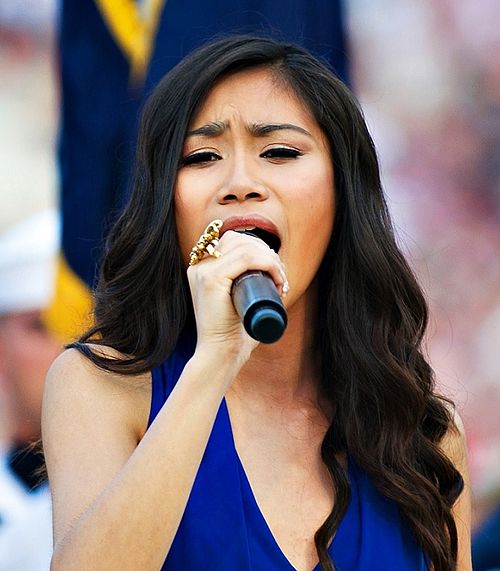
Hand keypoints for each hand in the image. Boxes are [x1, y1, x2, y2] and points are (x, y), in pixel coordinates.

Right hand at [186, 230, 286, 364]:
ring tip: (281, 280)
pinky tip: (277, 278)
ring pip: (244, 247)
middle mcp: (199, 266)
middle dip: (266, 252)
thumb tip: (271, 277)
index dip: (259, 248)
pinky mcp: (210, 279)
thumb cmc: (234, 333)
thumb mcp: (237, 302)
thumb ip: (244, 288)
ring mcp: (202, 271)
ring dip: (270, 259)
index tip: (276, 270)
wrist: (220, 354)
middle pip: (238, 239)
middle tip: (281, 276)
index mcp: (202, 269)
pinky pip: (245, 259)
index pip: (233, 241)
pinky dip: (267, 264)